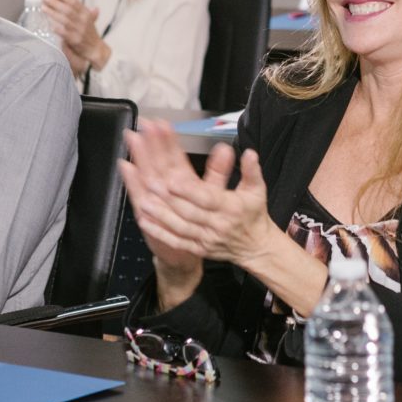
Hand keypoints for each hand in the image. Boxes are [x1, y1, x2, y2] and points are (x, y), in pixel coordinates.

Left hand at [39, 0, 105, 76]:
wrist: (96, 50)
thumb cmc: (90, 34)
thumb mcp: (91, 21)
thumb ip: (89, 12)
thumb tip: (94, 7)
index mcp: (86, 13)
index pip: (74, 1)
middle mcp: (83, 20)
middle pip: (67, 8)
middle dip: (55, 2)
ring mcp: (79, 30)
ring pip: (64, 19)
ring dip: (53, 13)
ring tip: (43, 7)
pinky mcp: (75, 40)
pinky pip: (64, 32)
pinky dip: (57, 28)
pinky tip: (49, 24)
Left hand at [119, 121, 277, 271]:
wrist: (255, 247)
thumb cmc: (253, 215)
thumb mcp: (257, 190)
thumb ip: (251, 171)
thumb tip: (249, 153)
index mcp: (231, 208)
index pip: (207, 198)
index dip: (188, 190)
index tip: (172, 180)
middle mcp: (217, 225)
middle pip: (189, 211)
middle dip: (168, 198)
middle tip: (150, 183)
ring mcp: (206, 239)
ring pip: (179, 227)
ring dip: (160, 215)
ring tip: (144, 201)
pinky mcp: (198, 248)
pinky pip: (176, 241)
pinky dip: (160, 232)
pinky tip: (145, 221)